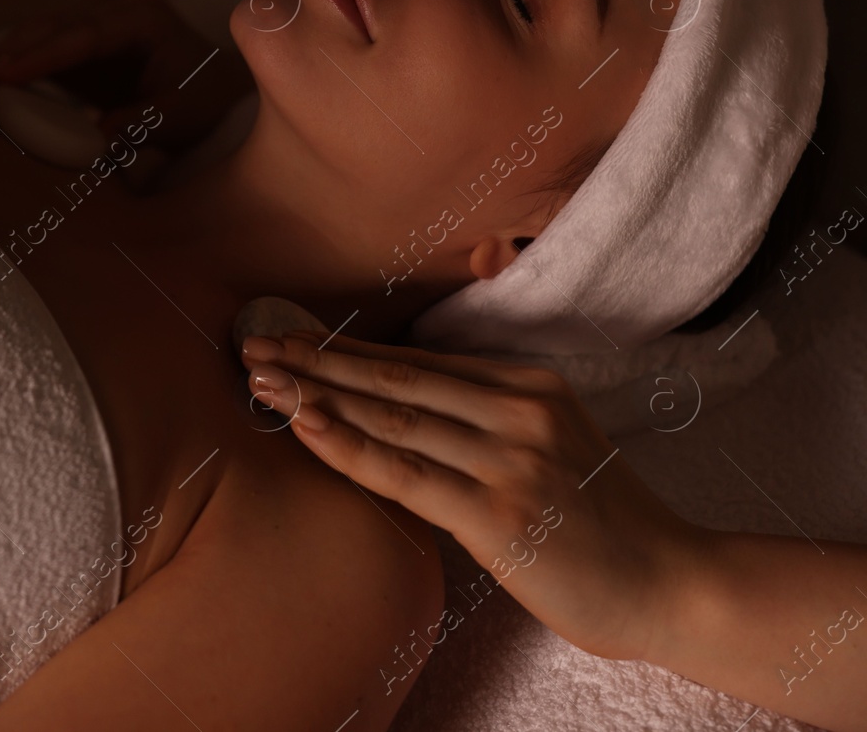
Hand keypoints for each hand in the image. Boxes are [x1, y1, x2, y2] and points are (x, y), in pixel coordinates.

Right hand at [0, 0, 252, 152]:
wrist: (217, 96)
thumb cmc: (207, 103)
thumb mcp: (183, 116)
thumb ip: (142, 121)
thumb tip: (98, 135)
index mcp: (143, 16)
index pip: (84, 34)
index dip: (41, 55)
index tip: (3, 75)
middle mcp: (111, 9)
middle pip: (48, 30)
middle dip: (3, 58)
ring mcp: (90, 25)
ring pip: (33, 39)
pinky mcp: (75, 48)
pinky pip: (34, 57)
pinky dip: (5, 75)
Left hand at [239, 331, 702, 662]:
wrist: (671, 584)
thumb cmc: (600, 525)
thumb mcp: (548, 449)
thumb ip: (484, 424)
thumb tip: (398, 412)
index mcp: (526, 385)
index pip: (415, 364)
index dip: (345, 351)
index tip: (289, 339)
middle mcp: (516, 409)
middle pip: (393, 379)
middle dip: (316, 361)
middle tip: (252, 346)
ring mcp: (508, 458)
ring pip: (390, 417)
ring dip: (316, 395)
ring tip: (259, 380)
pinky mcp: (498, 511)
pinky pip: (403, 472)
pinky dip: (347, 446)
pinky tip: (304, 423)